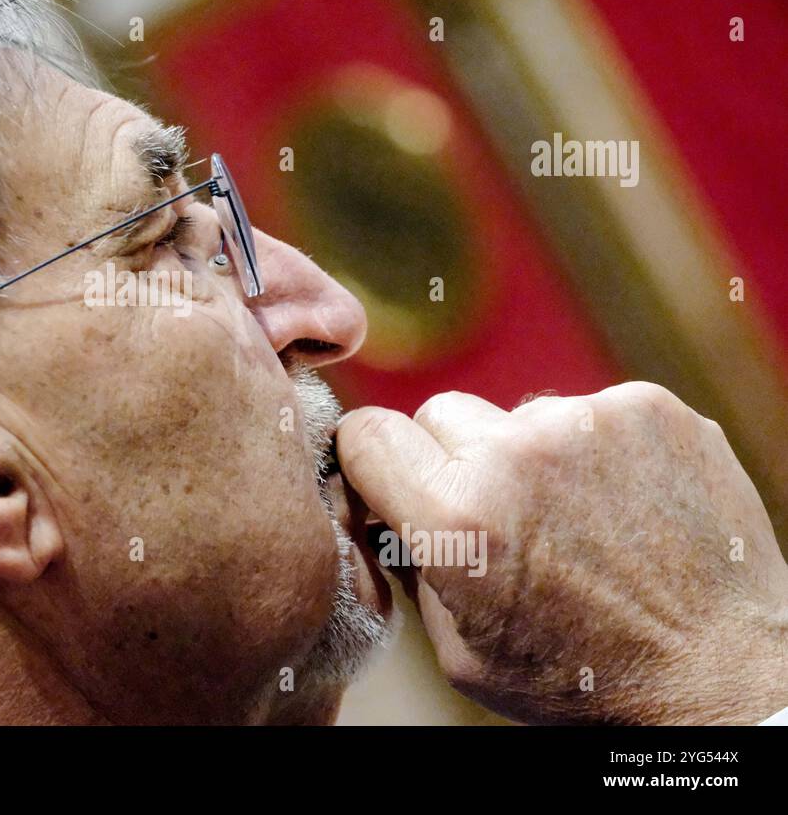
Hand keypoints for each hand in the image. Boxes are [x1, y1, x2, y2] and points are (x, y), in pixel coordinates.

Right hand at [336, 382, 787, 723]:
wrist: (721, 676)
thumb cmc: (584, 681)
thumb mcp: (461, 650)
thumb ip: (409, 567)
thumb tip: (382, 509)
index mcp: (455, 519)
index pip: (368, 432)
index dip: (371, 457)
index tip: (388, 477)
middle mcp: (516, 456)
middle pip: (438, 414)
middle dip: (452, 459)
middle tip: (495, 514)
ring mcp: (587, 422)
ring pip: (517, 414)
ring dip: (528, 456)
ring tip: (575, 519)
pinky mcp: (649, 408)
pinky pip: (586, 411)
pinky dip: (593, 450)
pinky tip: (620, 504)